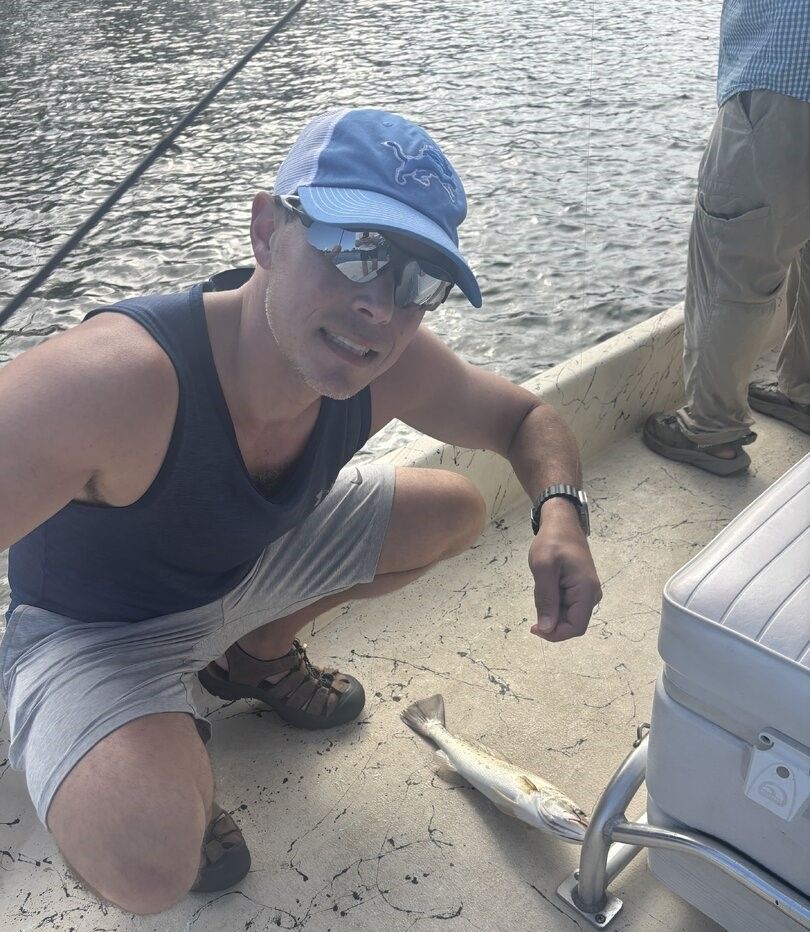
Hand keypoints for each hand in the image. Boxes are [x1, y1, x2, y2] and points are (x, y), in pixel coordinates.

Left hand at [528, 499, 601, 641]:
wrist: (561, 523)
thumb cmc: (552, 542)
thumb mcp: (543, 568)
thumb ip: (546, 600)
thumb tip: (546, 629)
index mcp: (587, 591)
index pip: (575, 628)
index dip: (555, 634)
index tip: (534, 627)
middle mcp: (592, 595)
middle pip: (571, 623)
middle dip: (551, 619)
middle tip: (537, 596)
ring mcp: (587, 592)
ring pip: (567, 614)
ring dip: (551, 608)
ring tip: (542, 585)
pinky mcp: (580, 588)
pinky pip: (566, 604)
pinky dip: (553, 601)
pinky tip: (546, 584)